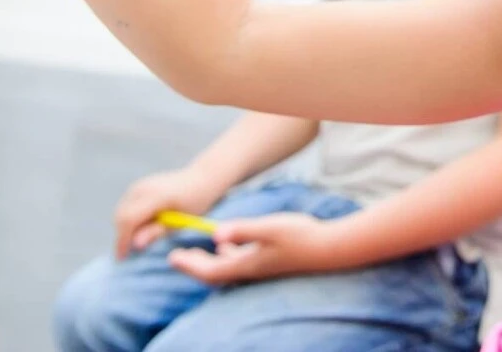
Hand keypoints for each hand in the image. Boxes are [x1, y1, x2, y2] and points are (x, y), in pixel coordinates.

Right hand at [112, 169, 227, 259]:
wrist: (200, 179)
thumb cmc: (194, 204)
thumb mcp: (179, 222)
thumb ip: (156, 232)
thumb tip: (135, 245)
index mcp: (155, 196)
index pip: (128, 220)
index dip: (122, 241)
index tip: (123, 259)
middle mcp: (142, 188)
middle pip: (121, 216)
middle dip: (121, 237)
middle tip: (128, 254)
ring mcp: (138, 185)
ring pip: (121, 212)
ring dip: (124, 229)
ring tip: (137, 242)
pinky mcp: (137, 186)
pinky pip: (125, 206)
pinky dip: (127, 220)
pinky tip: (140, 229)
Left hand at [167, 213, 349, 284]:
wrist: (329, 248)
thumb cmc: (301, 236)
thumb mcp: (269, 227)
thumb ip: (243, 230)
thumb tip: (215, 235)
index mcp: (247, 264)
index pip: (211, 271)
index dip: (190, 266)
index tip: (172, 258)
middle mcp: (252, 269)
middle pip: (215, 272)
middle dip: (194, 265)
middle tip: (175, 257)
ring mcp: (261, 266)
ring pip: (227, 267)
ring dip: (209, 260)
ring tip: (195, 251)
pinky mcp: (270, 260)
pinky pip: (241, 260)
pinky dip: (228, 253)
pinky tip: (226, 243)